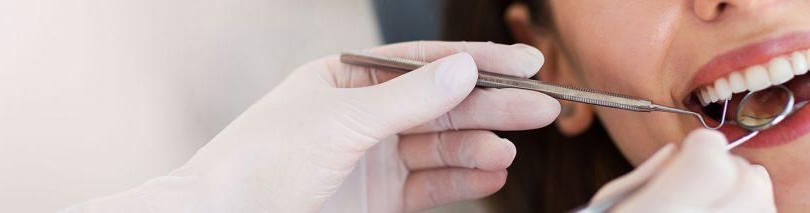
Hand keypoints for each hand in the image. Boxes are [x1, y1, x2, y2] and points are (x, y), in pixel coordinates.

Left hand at [63, 41, 558, 211]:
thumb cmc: (263, 160)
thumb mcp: (341, 121)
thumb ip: (409, 99)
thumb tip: (465, 69)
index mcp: (348, 78)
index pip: (425, 63)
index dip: (478, 63)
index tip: (526, 64)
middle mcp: (365, 115)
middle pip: (442, 106)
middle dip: (493, 106)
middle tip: (545, 107)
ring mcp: (374, 159)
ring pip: (441, 148)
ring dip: (480, 147)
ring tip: (513, 148)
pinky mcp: (379, 200)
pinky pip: (431, 186)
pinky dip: (463, 181)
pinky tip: (493, 174)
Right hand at [587, 129, 775, 211]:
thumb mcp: (609, 204)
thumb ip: (645, 176)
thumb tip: (680, 151)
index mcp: (658, 212)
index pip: (711, 157)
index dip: (703, 146)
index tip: (693, 151)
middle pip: (749, 179)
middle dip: (730, 171)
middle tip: (704, 181)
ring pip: (765, 204)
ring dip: (746, 196)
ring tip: (716, 203)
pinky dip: (751, 212)